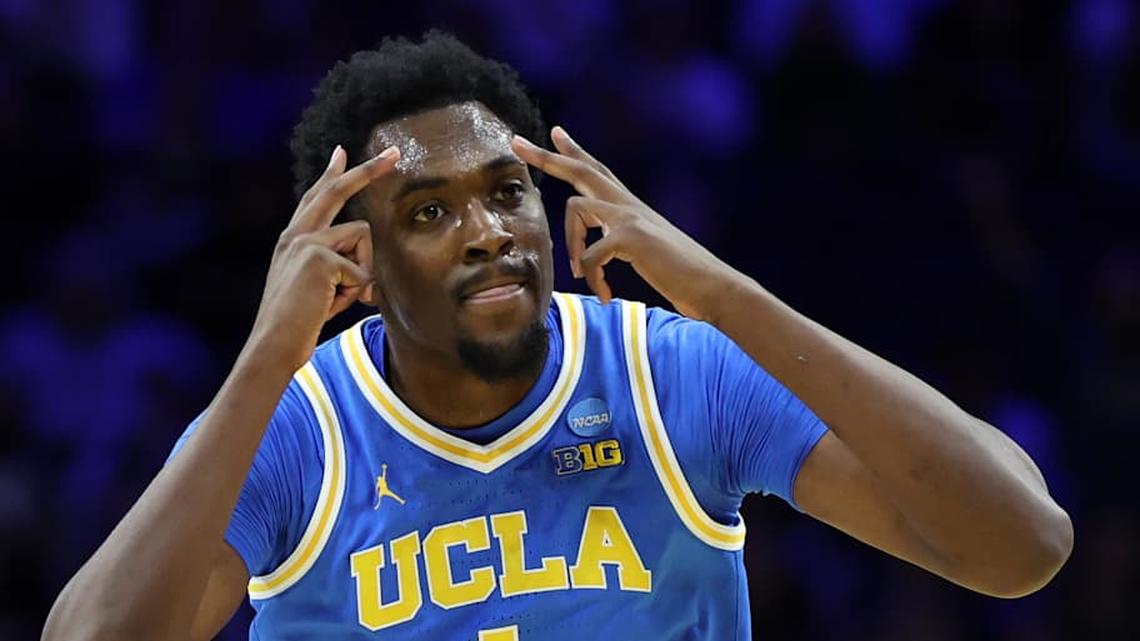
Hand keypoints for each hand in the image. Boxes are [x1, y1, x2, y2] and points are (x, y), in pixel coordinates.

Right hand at [247, 144, 399, 371]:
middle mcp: (296, 234)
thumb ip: (337, 267)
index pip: (315, 197)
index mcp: (293, 239)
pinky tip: (330, 305)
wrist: (274, 344)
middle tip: (394, 153)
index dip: (330, 174)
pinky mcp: (319, 258)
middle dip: (368, 170)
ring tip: (337, 298)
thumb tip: (367, 266)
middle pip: (337, 190)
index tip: (341, 151)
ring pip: (362, 237)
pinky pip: (362, 271)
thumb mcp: (319, 288)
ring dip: (362, 272)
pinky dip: (354, 293)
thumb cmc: (299, 324)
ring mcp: (305, 243)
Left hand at [511, 127, 730, 319]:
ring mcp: (631, 217)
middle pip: (580, 170)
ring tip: (581, 275)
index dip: (575, 151)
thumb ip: (619, 242)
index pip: (598, 170)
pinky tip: (604, 293)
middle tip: (516, 143)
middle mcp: (630, 204)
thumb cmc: (680, 276)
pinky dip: (592, 276)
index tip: (554, 132)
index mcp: (631, 207)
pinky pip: (590, 253)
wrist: (713, 287)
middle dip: (546, 157)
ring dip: (570, 246)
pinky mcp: (632, 238)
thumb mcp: (644, 252)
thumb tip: (591, 252)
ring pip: (575, 208)